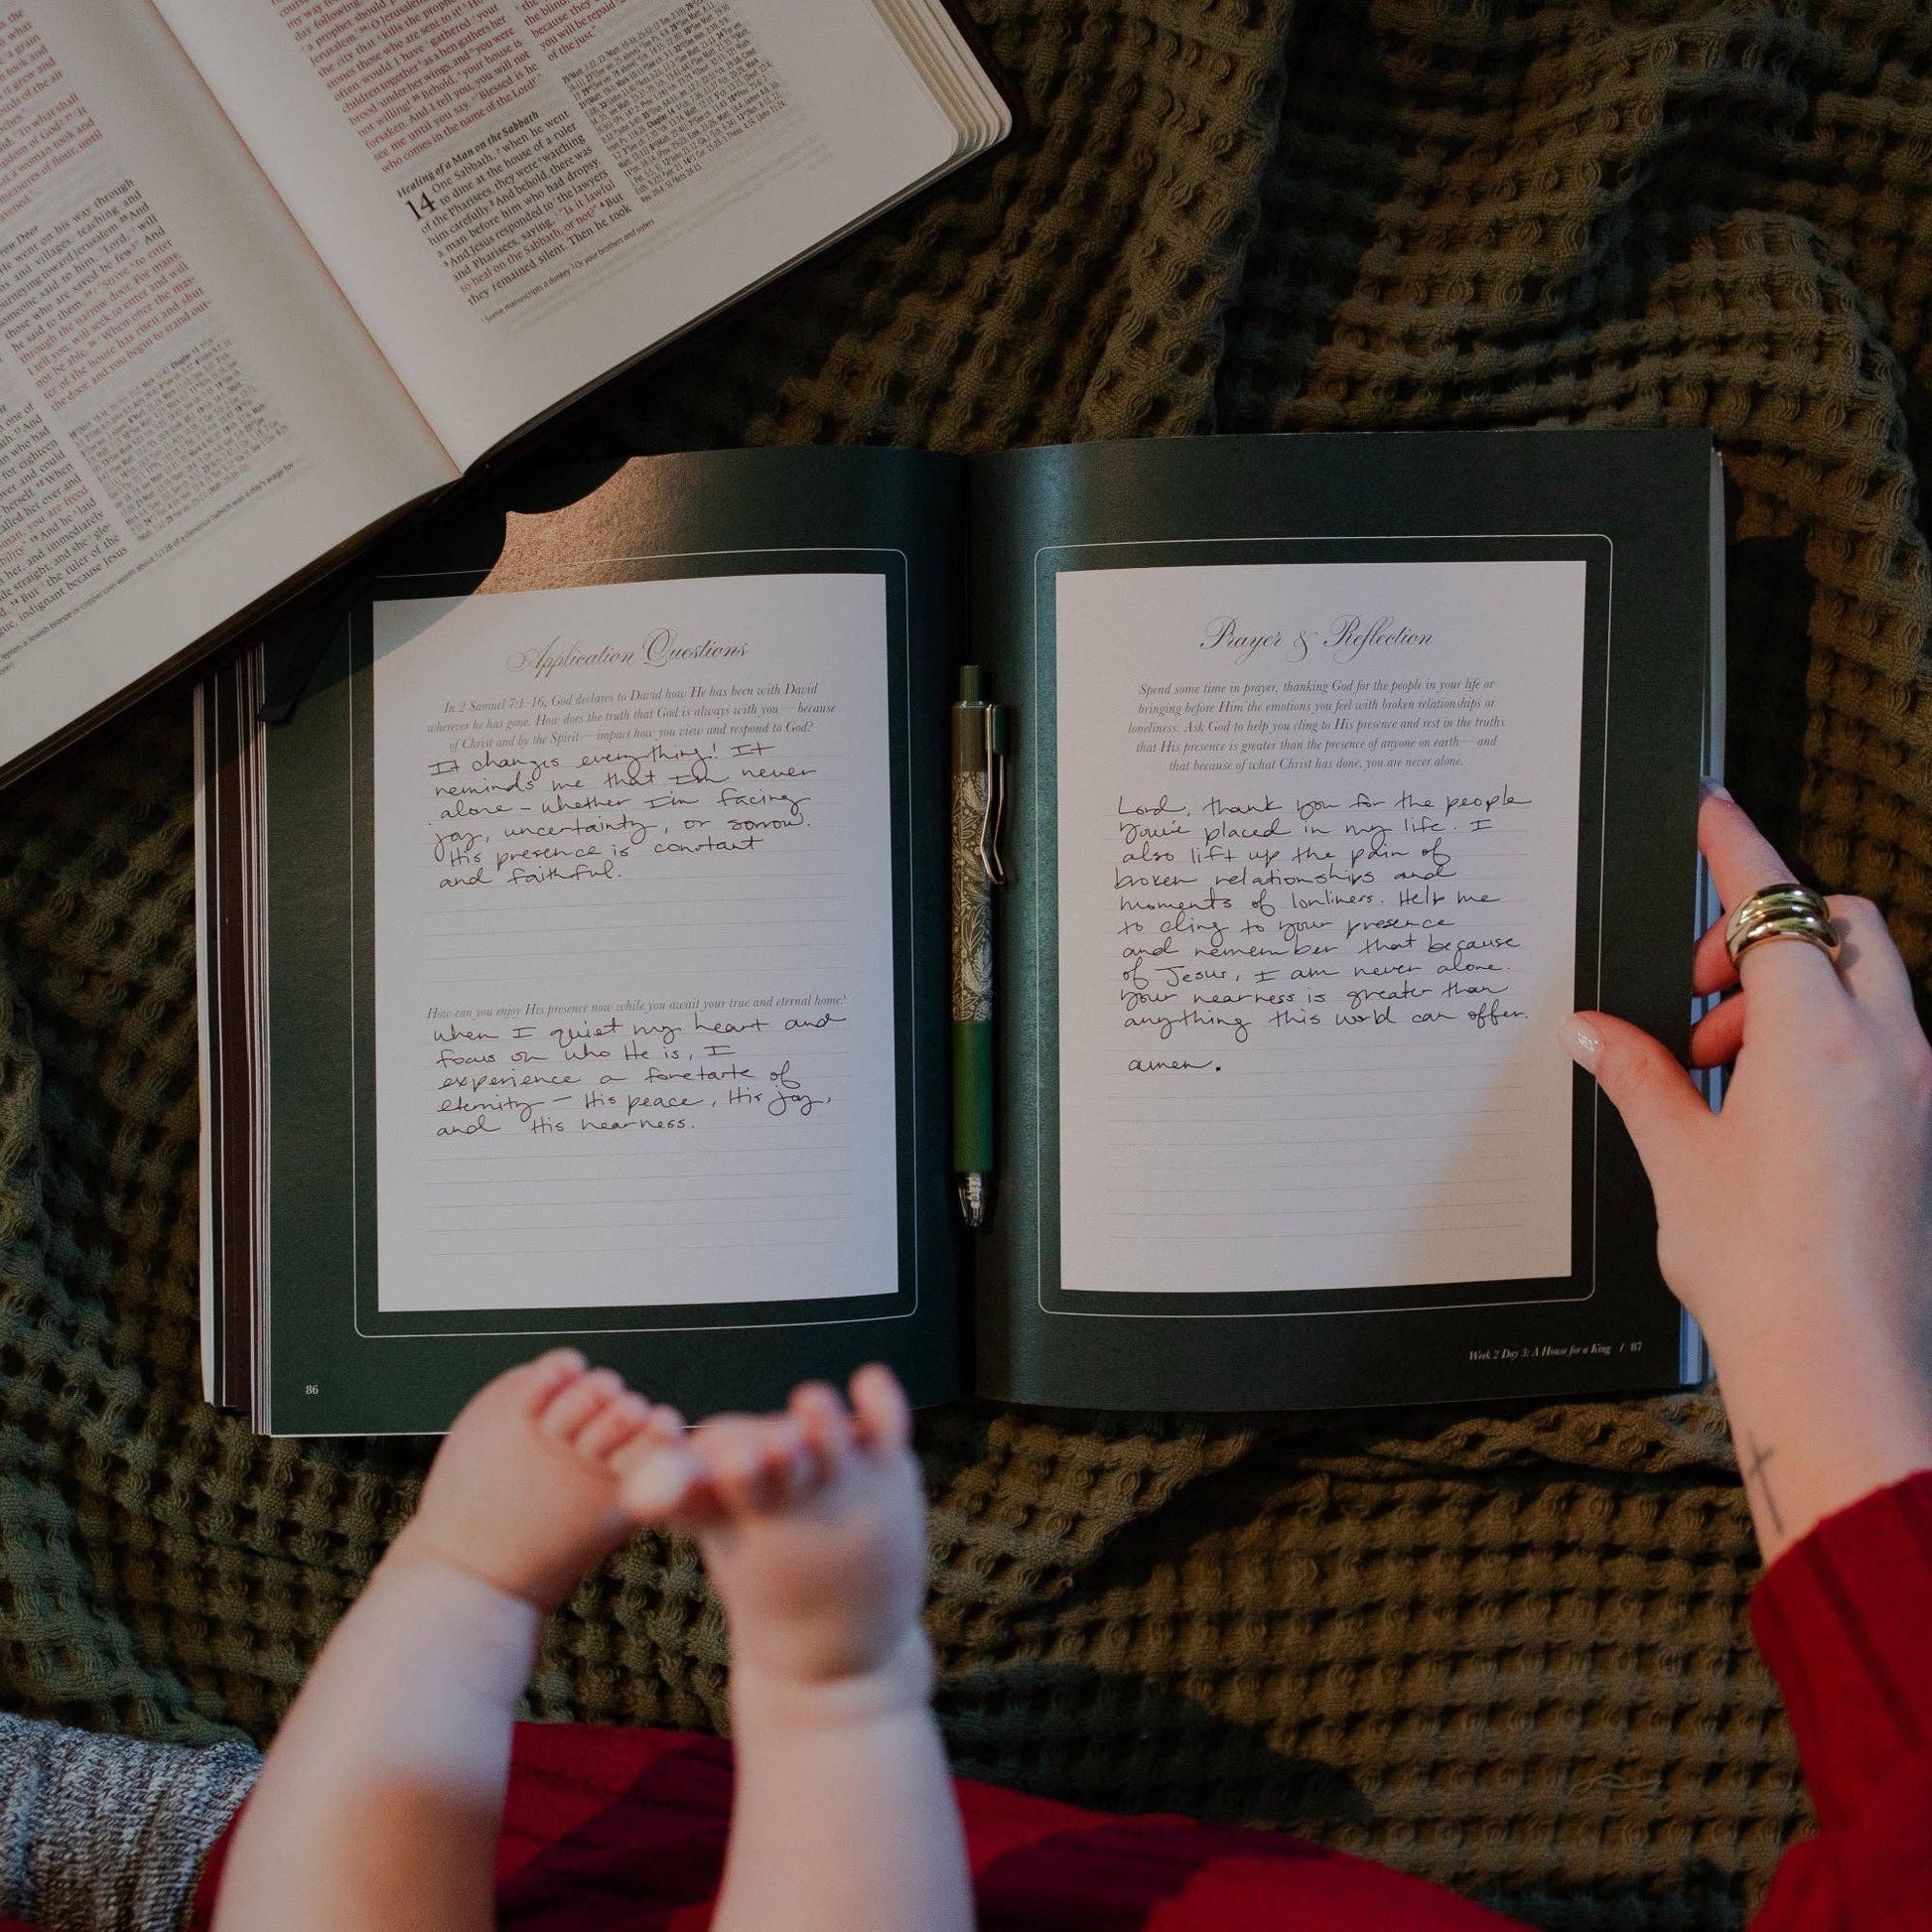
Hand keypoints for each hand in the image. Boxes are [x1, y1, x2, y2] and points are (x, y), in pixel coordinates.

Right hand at [617, 1366, 931, 1713]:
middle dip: (764, 1460)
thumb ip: (678, 1493)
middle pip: (770, 1468)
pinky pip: (885, 1428)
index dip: (686, 1480)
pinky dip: (881, 1402)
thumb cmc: (765, 1565)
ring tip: (812, 1400)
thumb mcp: (717, 1526)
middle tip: (759, 1453)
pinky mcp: (885, 1472)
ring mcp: (841, 1485)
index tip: (690, 1470)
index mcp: (732, 1510)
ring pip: (828, 1444)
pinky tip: (870, 1379)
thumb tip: (636, 1492)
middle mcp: (787, 1497)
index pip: (697, 1487)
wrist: (842, 1642)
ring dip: (820, 1425)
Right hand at [1560, 784, 1931, 1560]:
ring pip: (1867, 983)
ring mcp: (1913, 1090)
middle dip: (1771, 928)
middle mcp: (1884, 1051)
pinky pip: (1879, 1040)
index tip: (1712, 810)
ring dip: (1792, 988)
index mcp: (1817, 1040)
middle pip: (1843, 928)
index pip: (1775, 905)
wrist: (1839, 1362)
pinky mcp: (1919, 1128)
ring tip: (1717, 1059)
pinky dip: (1823, 1036)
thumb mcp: (1679, 1156)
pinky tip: (1759, 1102)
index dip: (1737, 848)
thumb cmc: (1764, 1268)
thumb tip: (1594, 1031)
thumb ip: (1637, 1075)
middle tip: (1702, 982)